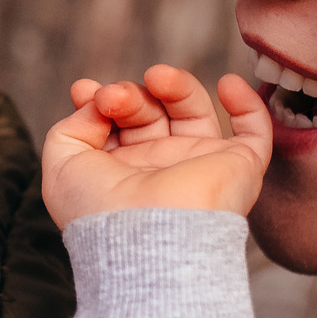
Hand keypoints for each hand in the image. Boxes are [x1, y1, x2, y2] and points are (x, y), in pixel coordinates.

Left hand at [44, 64, 272, 226]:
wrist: (147, 239)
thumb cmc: (100, 211)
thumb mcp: (62, 164)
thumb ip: (71, 127)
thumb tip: (95, 104)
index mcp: (119, 174)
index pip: (115, 126)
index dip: (100, 101)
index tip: (85, 90)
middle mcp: (158, 170)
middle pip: (149, 114)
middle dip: (129, 95)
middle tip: (113, 97)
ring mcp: (198, 167)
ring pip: (193, 112)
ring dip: (175, 85)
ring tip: (157, 77)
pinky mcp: (237, 167)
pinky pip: (254, 132)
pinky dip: (247, 104)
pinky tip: (227, 83)